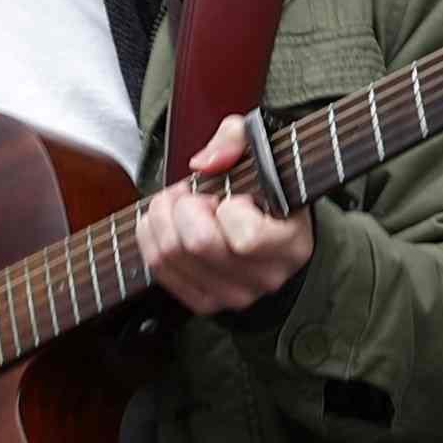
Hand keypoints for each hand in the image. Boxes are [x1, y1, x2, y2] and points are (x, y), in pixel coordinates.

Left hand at [139, 114, 311, 317]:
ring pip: (172, 257)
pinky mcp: (207, 302)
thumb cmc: (266, 185)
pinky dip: (151, 240)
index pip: (246, 238)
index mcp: (291, 245)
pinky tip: (166, 223)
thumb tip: (204, 163)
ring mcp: (236, 295)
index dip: (227, 207)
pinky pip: (160, 272)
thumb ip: (235, 139)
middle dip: (182, 207)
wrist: (269, 223)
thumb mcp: (260, 147)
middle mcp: (267, 276)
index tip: (231, 195)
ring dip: (162, 220)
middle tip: (190, 194)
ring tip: (177, 205)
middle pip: (199, 245)